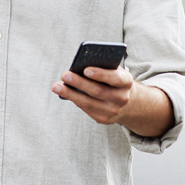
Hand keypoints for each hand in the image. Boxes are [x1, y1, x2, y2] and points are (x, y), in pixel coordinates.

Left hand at [52, 66, 173, 136]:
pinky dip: (74, 100)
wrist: (129, 103)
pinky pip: (86, 109)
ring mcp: (113, 111)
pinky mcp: (103, 119)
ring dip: (70, 94)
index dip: (101, 74)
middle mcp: (121, 98)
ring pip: (88, 102)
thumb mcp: (116, 71)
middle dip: (79, 83)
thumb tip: (80, 65)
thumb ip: (103, 67)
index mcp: (126, 82)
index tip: (86, 69)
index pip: (114, 78)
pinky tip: (64, 93)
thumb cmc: (115, 81)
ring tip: (56, 86)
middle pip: (97, 91)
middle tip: (64, 75)